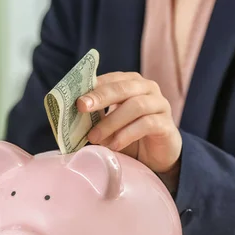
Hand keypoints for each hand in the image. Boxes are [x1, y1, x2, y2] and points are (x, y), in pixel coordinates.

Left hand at [77, 72, 181, 192]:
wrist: (157, 156)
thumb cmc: (129, 135)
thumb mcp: (110, 123)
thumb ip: (95, 115)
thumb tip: (68, 116)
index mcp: (131, 83)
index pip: (111, 79)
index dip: (92, 86)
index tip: (75, 97)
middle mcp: (147, 89)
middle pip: (123, 88)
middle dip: (100, 96)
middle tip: (81, 107)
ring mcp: (160, 105)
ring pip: (136, 105)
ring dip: (111, 122)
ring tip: (95, 138)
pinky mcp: (166, 125)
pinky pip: (147, 124)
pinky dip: (127, 134)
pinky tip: (114, 145)